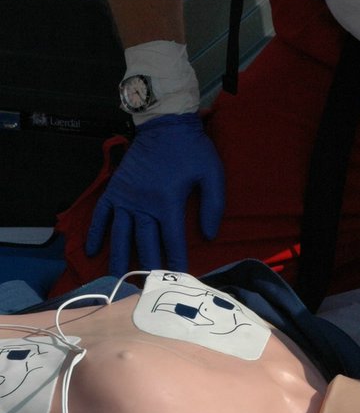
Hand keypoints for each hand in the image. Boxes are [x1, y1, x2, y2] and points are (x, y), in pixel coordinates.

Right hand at [86, 112, 224, 274]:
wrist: (165, 123)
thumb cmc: (191, 149)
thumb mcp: (212, 172)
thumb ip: (212, 205)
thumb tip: (209, 235)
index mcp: (168, 202)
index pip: (172, 240)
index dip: (176, 261)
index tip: (178, 279)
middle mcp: (143, 204)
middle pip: (145, 243)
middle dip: (148, 267)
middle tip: (148, 289)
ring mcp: (126, 197)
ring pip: (121, 235)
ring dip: (120, 258)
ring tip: (117, 280)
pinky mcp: (115, 189)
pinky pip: (102, 215)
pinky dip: (96, 233)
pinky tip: (92, 251)